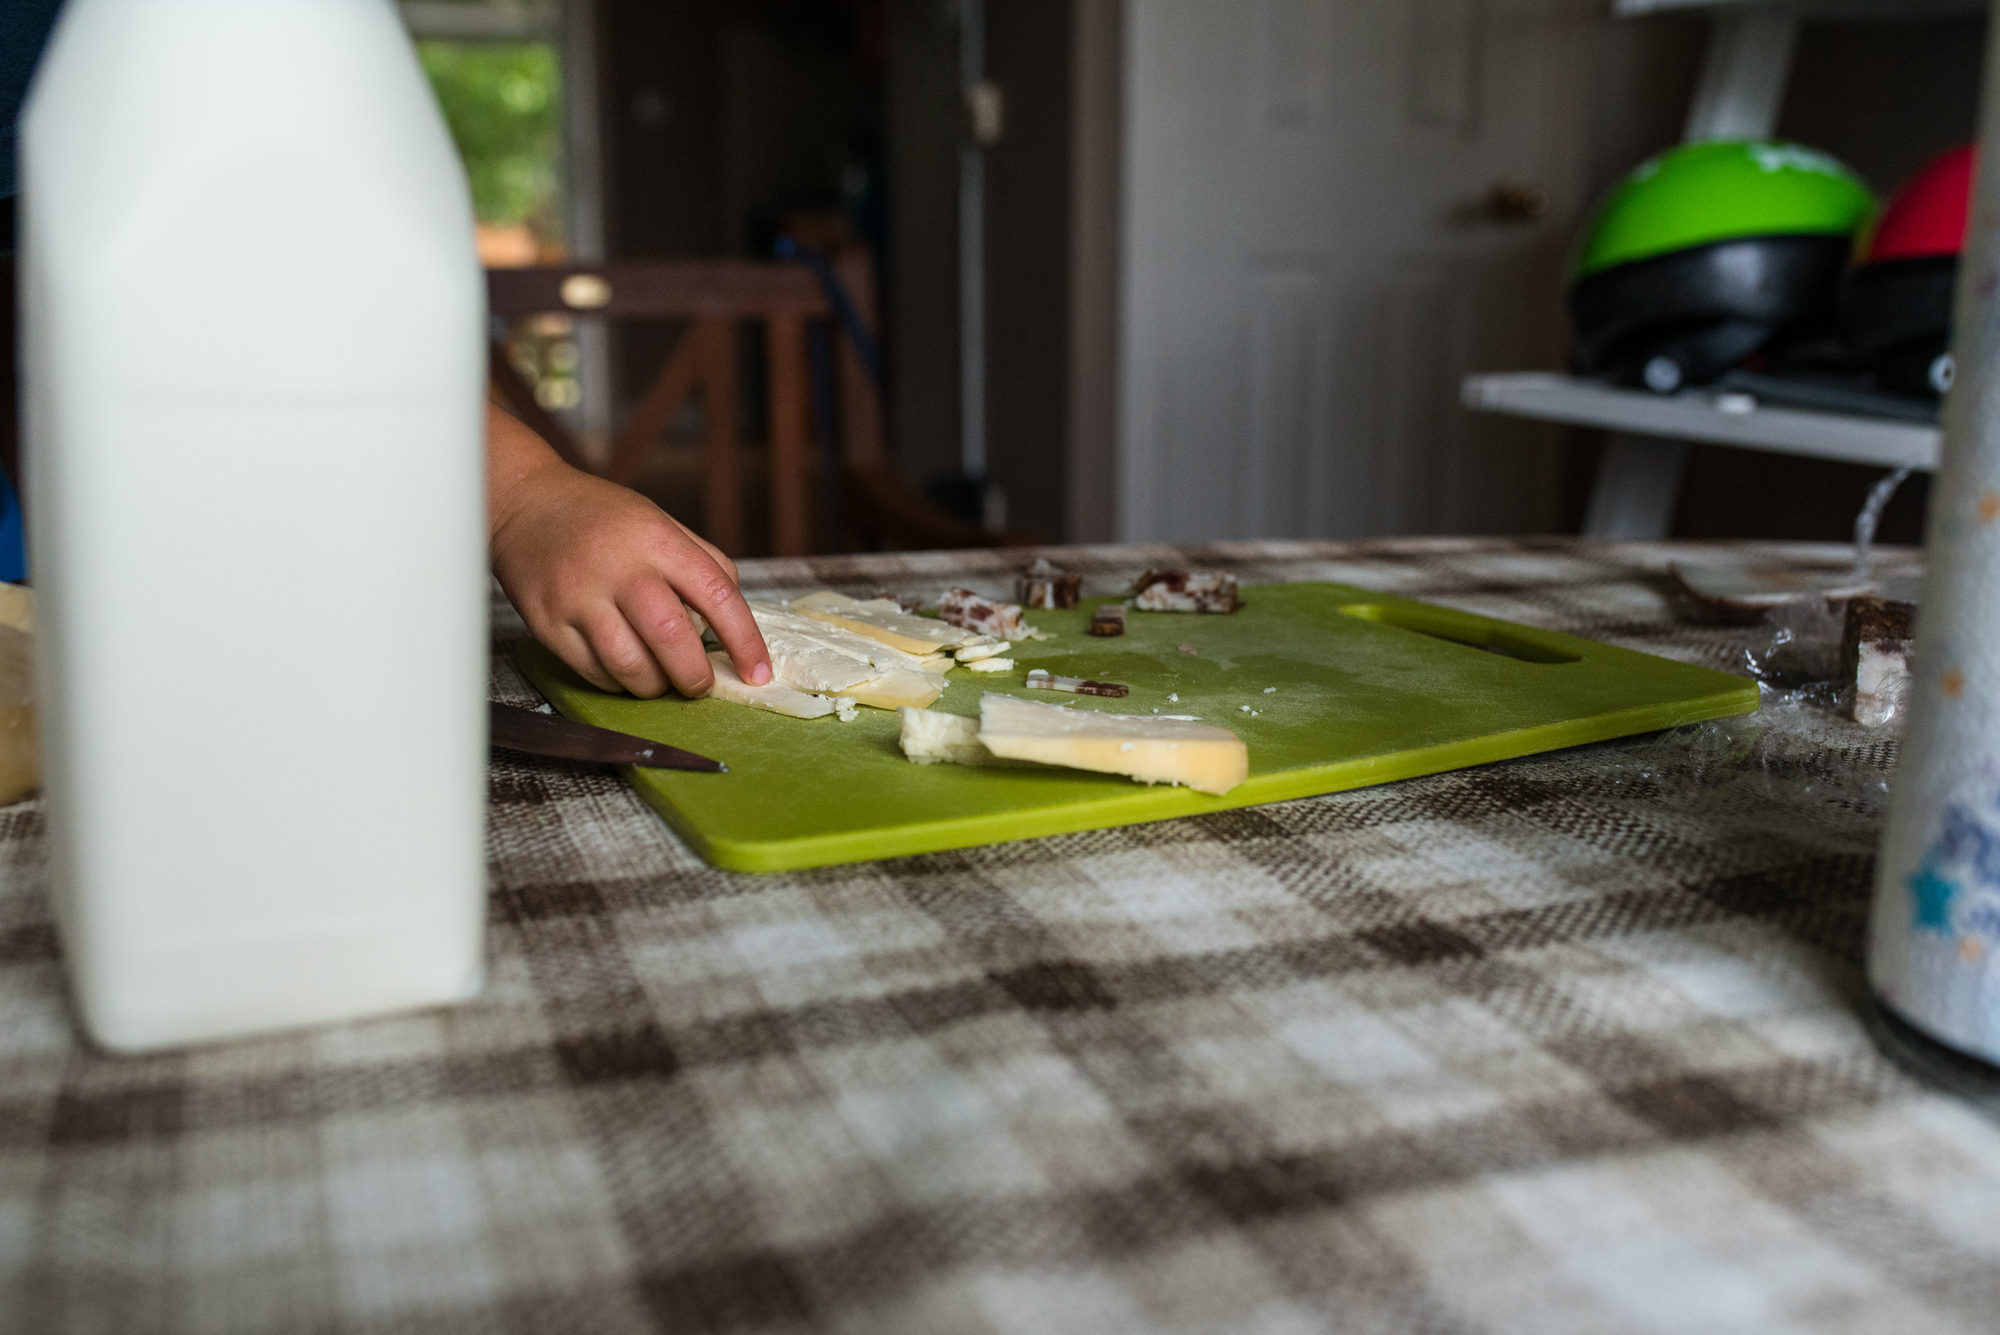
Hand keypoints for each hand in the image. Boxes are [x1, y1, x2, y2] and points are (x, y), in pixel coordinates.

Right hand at [486, 405, 770, 698]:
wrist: (525, 503)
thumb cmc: (602, 518)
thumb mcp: (661, 522)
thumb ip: (704, 563)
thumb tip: (738, 617)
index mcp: (657, 539)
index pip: (717, 594)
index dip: (745, 641)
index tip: (758, 672)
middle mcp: (619, 568)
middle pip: (672, 638)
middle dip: (695, 676)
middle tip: (700, 684)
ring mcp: (579, 597)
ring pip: (630, 666)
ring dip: (656, 686)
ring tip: (661, 678)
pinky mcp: (548, 623)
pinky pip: (593, 672)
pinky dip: (618, 683)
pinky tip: (625, 669)